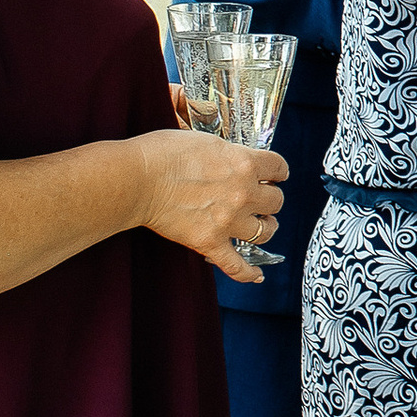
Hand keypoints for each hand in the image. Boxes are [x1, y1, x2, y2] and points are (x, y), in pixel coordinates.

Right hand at [137, 129, 287, 281]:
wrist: (137, 179)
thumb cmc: (164, 154)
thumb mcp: (207, 141)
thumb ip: (229, 154)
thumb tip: (236, 161)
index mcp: (244, 163)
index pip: (279, 167)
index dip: (278, 171)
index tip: (274, 174)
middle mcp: (243, 193)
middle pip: (276, 201)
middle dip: (270, 199)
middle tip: (261, 199)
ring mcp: (227, 221)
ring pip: (264, 232)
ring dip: (264, 228)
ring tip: (259, 226)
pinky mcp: (209, 242)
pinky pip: (236, 266)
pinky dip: (248, 273)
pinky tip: (257, 275)